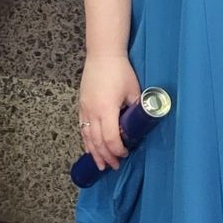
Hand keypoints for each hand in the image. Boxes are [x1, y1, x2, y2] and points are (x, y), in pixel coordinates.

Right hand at [78, 53, 140, 170]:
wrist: (102, 56)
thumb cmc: (120, 71)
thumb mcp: (133, 91)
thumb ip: (135, 108)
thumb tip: (140, 123)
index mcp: (106, 110)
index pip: (110, 138)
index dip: (118, 149)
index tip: (126, 154)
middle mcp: (92, 113)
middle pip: (97, 142)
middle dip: (106, 156)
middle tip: (115, 166)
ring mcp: (85, 110)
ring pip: (87, 138)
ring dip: (94, 153)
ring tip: (101, 165)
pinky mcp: (81, 106)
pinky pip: (82, 129)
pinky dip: (86, 142)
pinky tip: (90, 149)